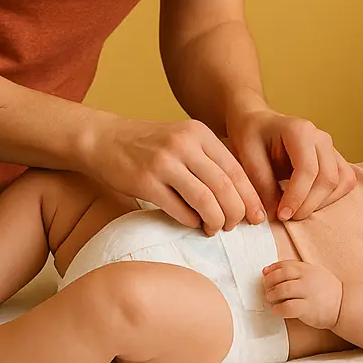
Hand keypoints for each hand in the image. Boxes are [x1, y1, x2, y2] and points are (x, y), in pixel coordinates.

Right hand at [85, 115, 264, 234]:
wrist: (104, 140)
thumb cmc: (149, 146)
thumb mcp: (183, 140)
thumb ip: (209, 160)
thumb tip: (240, 196)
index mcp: (199, 133)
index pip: (235, 169)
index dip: (250, 197)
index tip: (257, 217)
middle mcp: (184, 145)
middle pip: (224, 186)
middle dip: (235, 212)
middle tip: (235, 226)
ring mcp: (164, 163)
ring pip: (205, 200)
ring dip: (215, 220)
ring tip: (214, 228)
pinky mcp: (145, 182)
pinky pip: (178, 209)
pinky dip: (191, 221)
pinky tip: (192, 224)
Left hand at [226, 109, 356, 220]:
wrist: (260, 125)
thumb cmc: (252, 137)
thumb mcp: (248, 158)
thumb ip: (263, 186)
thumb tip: (274, 215)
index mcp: (300, 131)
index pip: (308, 169)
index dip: (297, 197)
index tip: (282, 214)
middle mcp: (321, 137)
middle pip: (327, 178)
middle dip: (308, 204)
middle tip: (286, 217)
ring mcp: (331, 148)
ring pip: (340, 182)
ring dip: (321, 203)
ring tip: (296, 211)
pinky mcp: (335, 159)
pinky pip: (345, 182)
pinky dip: (331, 198)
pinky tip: (309, 203)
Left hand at [262, 260, 343, 328]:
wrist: (343, 305)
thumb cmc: (326, 290)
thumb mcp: (314, 273)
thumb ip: (296, 271)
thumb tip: (269, 270)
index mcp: (307, 269)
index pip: (284, 265)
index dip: (272, 269)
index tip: (265, 274)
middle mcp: (307, 279)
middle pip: (280, 276)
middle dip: (269, 282)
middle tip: (266, 289)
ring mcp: (308, 293)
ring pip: (282, 290)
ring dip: (272, 295)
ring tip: (270, 299)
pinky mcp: (308, 308)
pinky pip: (288, 307)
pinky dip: (279, 308)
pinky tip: (277, 310)